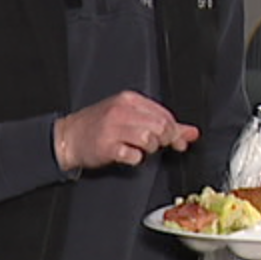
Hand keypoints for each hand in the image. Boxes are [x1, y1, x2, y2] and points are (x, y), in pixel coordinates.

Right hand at [55, 91, 198, 170]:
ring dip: (150, 149)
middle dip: (165, 140)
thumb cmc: (100, 127)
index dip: (176, 131)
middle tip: (157, 146)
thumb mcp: (131, 119)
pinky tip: (128, 155)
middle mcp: (121, 111)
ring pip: (149, 139)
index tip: (178, 141)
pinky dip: (135, 159)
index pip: (164, 114)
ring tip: (140, 149)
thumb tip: (191, 132)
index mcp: (129, 100)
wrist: (69, 137)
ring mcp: (113, 128)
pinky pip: (133, 155)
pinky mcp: (106, 146)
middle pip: (160, 126)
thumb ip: (163, 124)